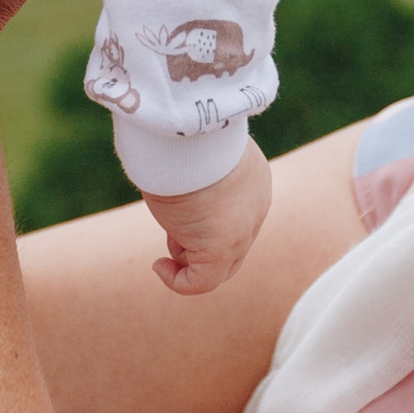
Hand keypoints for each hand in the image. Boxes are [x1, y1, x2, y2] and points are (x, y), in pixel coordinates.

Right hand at [139, 146, 273, 296]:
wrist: (184, 130)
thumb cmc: (181, 133)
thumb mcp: (194, 151)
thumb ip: (195, 171)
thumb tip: (172, 179)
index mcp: (253, 180)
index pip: (236, 216)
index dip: (204, 220)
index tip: (180, 207)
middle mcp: (255, 208)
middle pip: (232, 246)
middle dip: (198, 244)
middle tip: (172, 225)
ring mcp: (242, 231)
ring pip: (217, 265)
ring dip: (185, 254)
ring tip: (169, 222)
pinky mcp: (221, 248)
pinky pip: (201, 282)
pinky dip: (178, 281)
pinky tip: (159, 266)